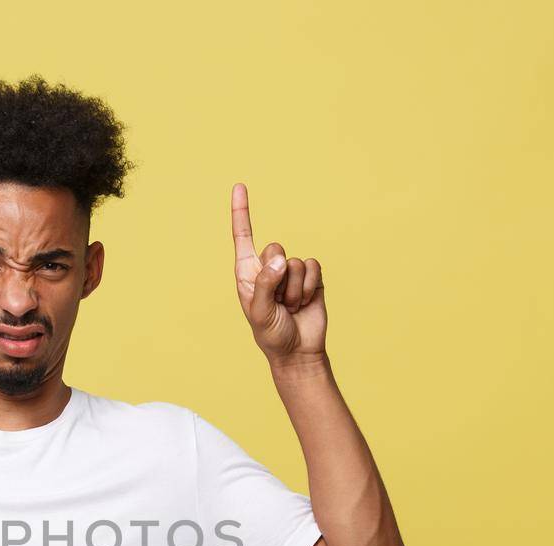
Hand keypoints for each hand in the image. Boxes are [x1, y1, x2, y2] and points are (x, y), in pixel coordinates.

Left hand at [230, 182, 325, 364]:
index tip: (239, 186)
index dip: (242, 212)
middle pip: (275, 248)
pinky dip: (310, 287)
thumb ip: (266, 283)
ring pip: (296, 262)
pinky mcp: (311, 277)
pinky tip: (305, 303)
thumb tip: (281, 258)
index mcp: (247, 273)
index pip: (243, 237)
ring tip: (291, 307)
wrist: (298, 351)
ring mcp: (290, 272)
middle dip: (279, 277)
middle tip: (278, 301)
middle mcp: (268, 267)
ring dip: (295, 289)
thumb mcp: (260, 311)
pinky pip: (314, 267)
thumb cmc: (271, 334)